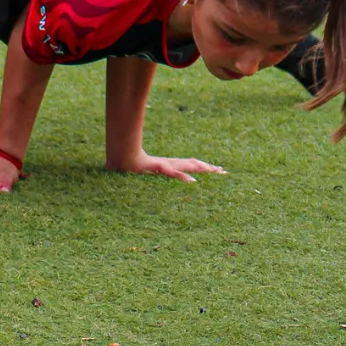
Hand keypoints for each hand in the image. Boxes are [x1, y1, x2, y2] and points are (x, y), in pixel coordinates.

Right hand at [106, 151, 226, 182]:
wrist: (121, 161)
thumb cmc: (133, 169)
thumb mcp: (149, 176)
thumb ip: (158, 177)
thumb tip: (165, 184)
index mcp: (170, 165)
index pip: (191, 164)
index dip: (205, 167)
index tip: (219, 170)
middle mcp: (170, 163)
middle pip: (193, 164)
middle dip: (209, 168)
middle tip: (224, 172)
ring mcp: (165, 165)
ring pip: (187, 166)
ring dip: (201, 169)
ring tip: (214, 172)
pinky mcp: (158, 168)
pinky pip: (173, 173)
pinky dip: (184, 177)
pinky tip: (193, 181)